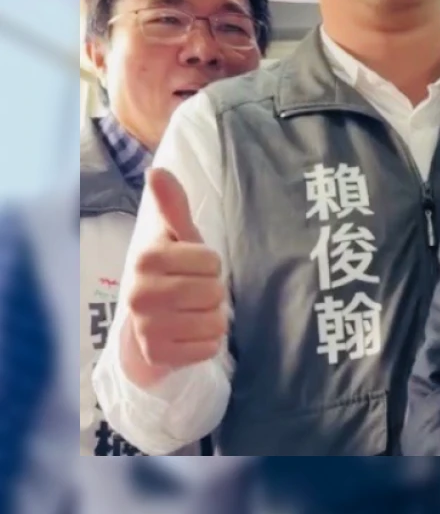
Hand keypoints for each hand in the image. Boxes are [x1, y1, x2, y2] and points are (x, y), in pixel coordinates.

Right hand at [125, 168, 226, 369]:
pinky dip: (208, 341)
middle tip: (196, 292)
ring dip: (213, 316)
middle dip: (213, 291)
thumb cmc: (172, 270)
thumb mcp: (176, 236)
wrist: (148, 320)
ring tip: (194, 311)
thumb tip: (157, 170)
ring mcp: (146, 327)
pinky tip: (190, 333)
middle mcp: (139, 294)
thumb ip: (173, 205)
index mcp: (145, 259)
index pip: (211, 262)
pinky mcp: (158, 355)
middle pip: (213, 291)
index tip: (195, 266)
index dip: (211, 264)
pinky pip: (208, 347)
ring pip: (214, 320)